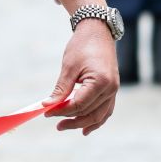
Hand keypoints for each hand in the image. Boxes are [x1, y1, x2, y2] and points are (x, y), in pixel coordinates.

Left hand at [47, 20, 119, 134]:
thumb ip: (61, 89)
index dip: (62, 111)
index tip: (46, 112)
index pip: (79, 104)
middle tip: (54, 124)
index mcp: (101, 82)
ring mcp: (114, 91)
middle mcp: (111, 89)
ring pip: (99, 115)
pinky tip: (84, 129)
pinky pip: (105, 110)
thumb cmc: (82, 46)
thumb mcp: (69, 67)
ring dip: (82, 123)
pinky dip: (96, 120)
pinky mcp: (112, 90)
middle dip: (71, 120)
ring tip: (64, 127)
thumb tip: (48, 105)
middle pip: (89, 112)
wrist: (98, 32)